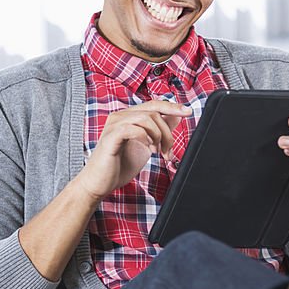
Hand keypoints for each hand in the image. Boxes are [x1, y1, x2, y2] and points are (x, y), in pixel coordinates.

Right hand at [77, 100, 192, 200]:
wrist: (100, 184)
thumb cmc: (120, 165)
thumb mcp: (147, 146)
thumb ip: (159, 130)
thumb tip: (176, 115)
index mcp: (128, 116)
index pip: (154, 104)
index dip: (172, 107)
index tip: (188, 112)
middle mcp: (120, 116)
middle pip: (153, 111)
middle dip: (167, 131)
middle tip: (168, 151)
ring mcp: (113, 125)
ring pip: (146, 118)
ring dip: (158, 136)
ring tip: (157, 152)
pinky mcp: (110, 137)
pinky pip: (132, 129)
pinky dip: (145, 138)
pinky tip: (148, 149)